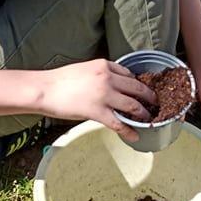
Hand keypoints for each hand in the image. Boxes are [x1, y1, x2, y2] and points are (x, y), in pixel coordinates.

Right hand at [40, 58, 155, 141]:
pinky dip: (130, 130)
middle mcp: (108, 78)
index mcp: (105, 65)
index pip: (129, 74)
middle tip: (155, 104)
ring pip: (133, 106)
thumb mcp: (84, 69)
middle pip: (137, 88)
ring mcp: (104, 95)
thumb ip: (100, 74)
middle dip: (149, 98)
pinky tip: (135, 135)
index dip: (139, 84)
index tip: (143, 91)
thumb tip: (111, 84)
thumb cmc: (60, 80)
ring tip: (149, 120)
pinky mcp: (97, 112)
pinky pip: (119, 123)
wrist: (44, 89)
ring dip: (144, 114)